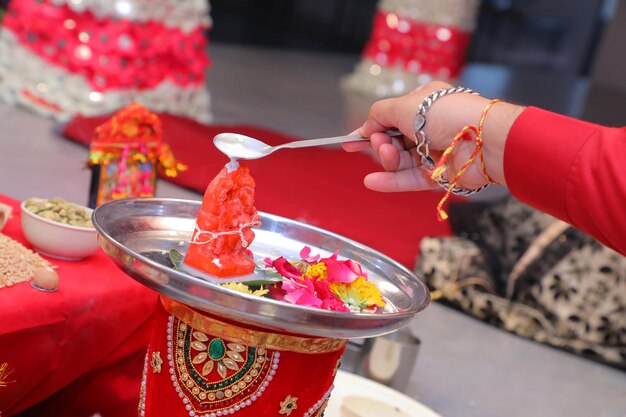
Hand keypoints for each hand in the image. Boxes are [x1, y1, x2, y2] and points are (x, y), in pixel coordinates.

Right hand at [344, 81, 524, 192]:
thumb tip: (366, 127)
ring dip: (387, 160)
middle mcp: (428, 127)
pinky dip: (391, 181)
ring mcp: (433, 152)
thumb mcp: (406, 105)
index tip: (350, 141)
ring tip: (387, 156)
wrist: (484, 139)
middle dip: (381, 143)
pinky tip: (372, 182)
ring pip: (400, 161)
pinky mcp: (437, 174)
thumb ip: (379, 114)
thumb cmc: (448, 114)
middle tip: (381, 143)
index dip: (370, 129)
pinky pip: (409, 179)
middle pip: (392, 141)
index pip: (390, 118)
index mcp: (423, 105)